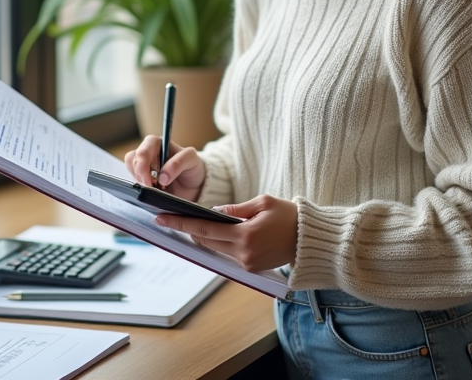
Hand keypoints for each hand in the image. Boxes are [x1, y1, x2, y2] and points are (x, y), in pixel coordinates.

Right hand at [124, 136, 205, 201]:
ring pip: (131, 170)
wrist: (194, 186)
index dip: (143, 163)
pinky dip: (140, 188)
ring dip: (140, 181)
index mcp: (158, 144)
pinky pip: (134, 181)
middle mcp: (148, 153)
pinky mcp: (143, 179)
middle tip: (152, 186)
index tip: (150, 180)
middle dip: (141, 174)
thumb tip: (162, 177)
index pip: (144, 148)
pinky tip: (153, 191)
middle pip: (133, 159)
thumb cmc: (192, 167)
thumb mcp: (191, 160)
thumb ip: (178, 163)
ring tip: (155, 187)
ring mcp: (144, 167)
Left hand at [155, 195, 297, 272]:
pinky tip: (216, 233)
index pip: (205, 229)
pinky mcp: (250, 269)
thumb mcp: (262, 203)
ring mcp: (246, 264)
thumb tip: (213, 211)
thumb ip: (235, 209)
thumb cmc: (289, 217)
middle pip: (205, 241)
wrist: (310, 241)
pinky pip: (227, 254)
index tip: (162, 218)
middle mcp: (243, 253)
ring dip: (204, 236)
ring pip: (215, 248)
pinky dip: (220, 243)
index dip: (181, 224)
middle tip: (171, 217)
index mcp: (246, 235)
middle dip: (188, 230)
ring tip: (192, 222)